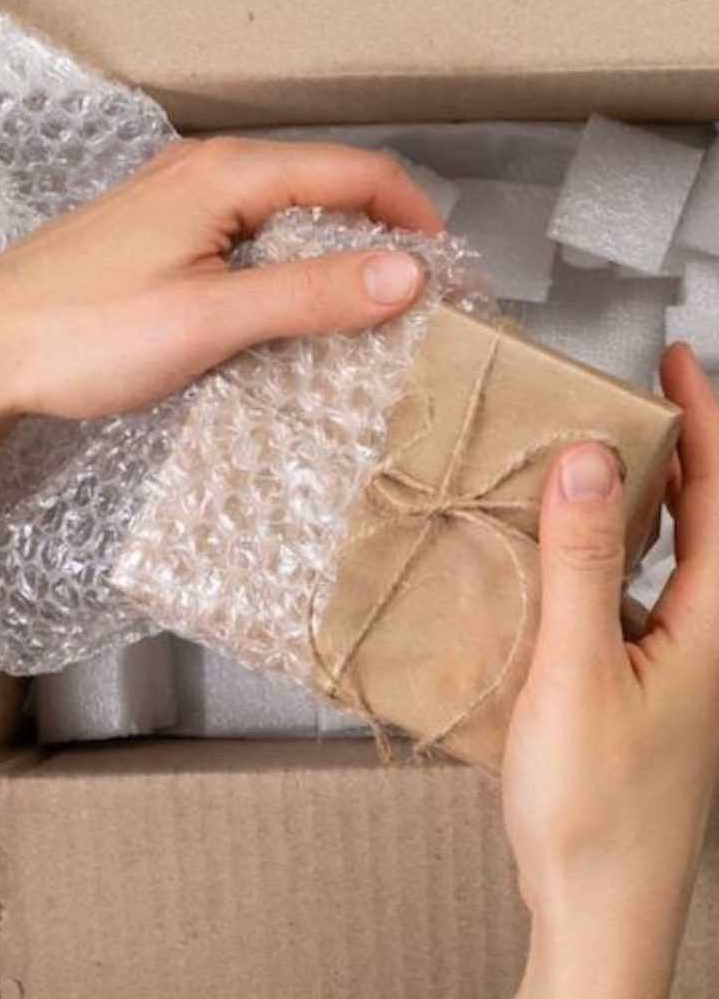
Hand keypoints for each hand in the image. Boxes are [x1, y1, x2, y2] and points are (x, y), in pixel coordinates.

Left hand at [0, 136, 441, 421]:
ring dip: (327, 261)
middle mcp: (202, 174)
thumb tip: (406, 275)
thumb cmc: (81, 334)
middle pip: (319, 191)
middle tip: (410, 306)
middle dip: (376, 239)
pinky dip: (279, 275)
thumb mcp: (208, 318)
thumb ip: (308, 294)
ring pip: (279, 221)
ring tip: (357, 322)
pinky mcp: (152, 243)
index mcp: (225, 174)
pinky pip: (240, 245)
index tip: (449, 275)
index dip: (414, 217)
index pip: (353, 172)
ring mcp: (172, 207)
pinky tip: (281, 319)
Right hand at [503, 344, 718, 996]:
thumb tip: (584, 462)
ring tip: (591, 466)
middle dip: (678, 452)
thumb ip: (581, 567)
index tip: (679, 358)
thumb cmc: (591, 809)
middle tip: (633, 400)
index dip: (706, 420)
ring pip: (670, 561)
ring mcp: (679, 669)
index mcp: (713, 629)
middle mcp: (707, 642)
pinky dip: (607, 559)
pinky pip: (633, 598)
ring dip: (640, 504)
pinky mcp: (641, 689)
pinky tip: (562, 562)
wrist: (594, 908)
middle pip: (707, 522)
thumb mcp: (575, 675)